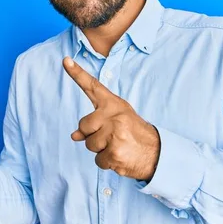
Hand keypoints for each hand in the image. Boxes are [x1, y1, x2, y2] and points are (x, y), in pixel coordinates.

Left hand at [63, 57, 159, 180]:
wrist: (156, 152)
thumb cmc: (133, 133)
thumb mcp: (117, 120)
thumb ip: (95, 123)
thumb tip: (74, 136)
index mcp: (114, 104)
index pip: (93, 86)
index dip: (77, 73)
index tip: (65, 61)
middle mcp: (114, 115)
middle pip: (83, 125)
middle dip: (92, 135)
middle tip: (112, 137)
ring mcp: (114, 133)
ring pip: (89, 144)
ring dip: (100, 150)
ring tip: (118, 146)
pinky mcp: (114, 152)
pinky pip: (97, 160)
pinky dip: (106, 162)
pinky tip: (120, 156)